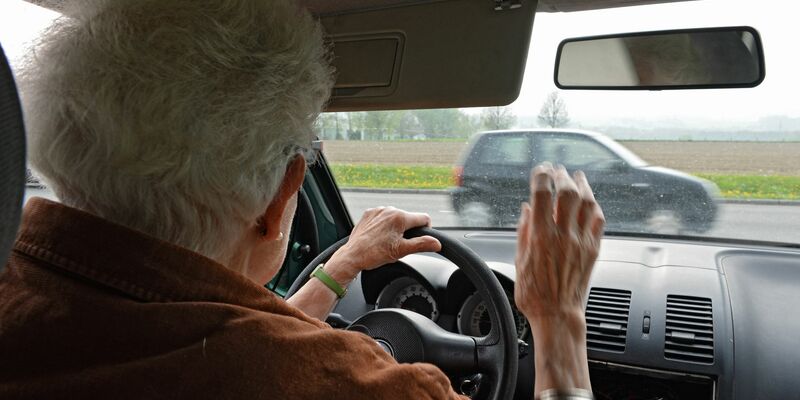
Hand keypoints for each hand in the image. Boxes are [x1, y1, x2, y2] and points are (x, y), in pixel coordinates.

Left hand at [327, 207, 441, 281]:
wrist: (353, 255)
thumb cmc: (375, 254)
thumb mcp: (402, 251)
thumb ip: (421, 244)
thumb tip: (437, 243)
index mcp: (400, 217)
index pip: (424, 218)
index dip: (426, 229)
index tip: (419, 239)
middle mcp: (389, 210)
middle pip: (409, 218)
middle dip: (408, 230)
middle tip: (398, 244)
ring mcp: (378, 210)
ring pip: (395, 217)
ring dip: (395, 227)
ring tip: (386, 241)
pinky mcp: (369, 213)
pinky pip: (383, 216)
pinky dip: (384, 225)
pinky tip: (378, 236)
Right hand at [514, 163, 603, 324]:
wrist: (558, 315)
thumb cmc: (535, 294)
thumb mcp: (519, 261)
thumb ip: (523, 231)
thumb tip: (526, 210)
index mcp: (540, 236)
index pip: (542, 194)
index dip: (541, 176)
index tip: (540, 170)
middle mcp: (563, 235)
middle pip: (568, 192)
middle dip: (562, 176)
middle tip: (558, 171)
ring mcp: (581, 242)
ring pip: (587, 203)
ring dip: (582, 186)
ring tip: (577, 177)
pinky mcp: (593, 250)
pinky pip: (599, 221)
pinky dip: (594, 207)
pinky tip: (590, 202)